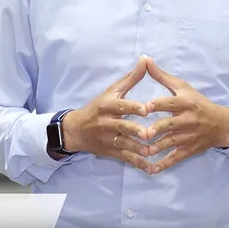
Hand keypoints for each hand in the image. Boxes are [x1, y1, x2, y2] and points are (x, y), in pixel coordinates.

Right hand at [61, 56, 153, 171]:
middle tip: (148, 134)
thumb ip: (131, 77)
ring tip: (151, 152)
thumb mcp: (112, 91)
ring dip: (138, 150)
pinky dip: (138, 164)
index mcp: (108, 106)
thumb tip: (145, 58)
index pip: (121, 106)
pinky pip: (126, 158)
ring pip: (124, 145)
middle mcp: (107, 123)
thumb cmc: (98, 107)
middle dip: (135, 131)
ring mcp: (108, 139)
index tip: (146, 110)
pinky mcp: (111, 152)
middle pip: (122, 127)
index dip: (133, 108)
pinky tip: (151, 168)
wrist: (76, 130)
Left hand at [142, 58, 228, 174]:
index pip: (171, 103)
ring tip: (144, 152)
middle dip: (158, 129)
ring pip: (172, 142)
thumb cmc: (197, 102)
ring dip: (158, 148)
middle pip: (171, 124)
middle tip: (144, 133)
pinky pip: (176, 158)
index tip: (145, 107)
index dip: (158, 105)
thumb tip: (145, 59)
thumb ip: (161, 76)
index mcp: (185, 102)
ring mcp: (189, 136)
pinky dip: (164, 164)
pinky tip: (151, 170)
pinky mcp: (189, 149)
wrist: (221, 124)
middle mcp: (188, 119)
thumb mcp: (182, 87)